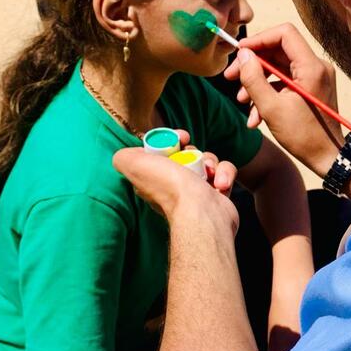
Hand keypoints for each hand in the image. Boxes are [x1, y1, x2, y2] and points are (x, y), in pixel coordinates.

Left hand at [113, 146, 239, 232]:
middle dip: (194, 151)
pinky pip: (224, 173)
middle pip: (188, 154)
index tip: (181, 138)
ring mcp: (197, 191)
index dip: (173, 141)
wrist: (201, 212)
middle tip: (195, 155)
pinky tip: (221, 185)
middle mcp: (174, 185)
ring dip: (212, 162)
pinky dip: (225, 174)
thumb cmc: (170, 187)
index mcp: (154, 178)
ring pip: (208, 161)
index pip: (164, 152)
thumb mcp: (133, 164)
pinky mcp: (218, 194)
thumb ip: (125, 155)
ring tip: (210, 174)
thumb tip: (132, 152)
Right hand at [225, 23, 342, 177]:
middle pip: (278, 50)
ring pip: (278, 68)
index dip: (259, 39)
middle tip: (231, 78)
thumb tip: (242, 55)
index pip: (284, 34)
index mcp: (312, 66)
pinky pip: (285, 82)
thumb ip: (253, 78)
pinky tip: (255, 116)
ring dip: (257, 82)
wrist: (328, 158)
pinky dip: (269, 93)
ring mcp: (315, 78)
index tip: (239, 53)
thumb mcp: (271, 108)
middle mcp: (316, 67)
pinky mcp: (311, 89)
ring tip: (242, 102)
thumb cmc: (303, 136)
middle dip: (253, 64)